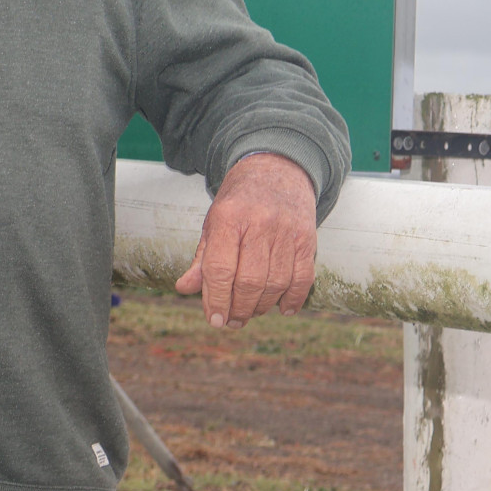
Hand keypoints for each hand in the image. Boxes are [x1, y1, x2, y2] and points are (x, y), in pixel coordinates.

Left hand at [174, 151, 317, 329]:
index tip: (214, 320)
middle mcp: (259, 224)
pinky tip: (282, 309)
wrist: (277, 170)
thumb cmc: (239, 202)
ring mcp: (286, 231)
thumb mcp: (213, 223)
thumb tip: (183, 288)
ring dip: (262, 307)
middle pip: (250, 281)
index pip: (220, 269)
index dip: (216, 299)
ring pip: (276, 283)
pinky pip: (303, 277)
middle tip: (233, 321)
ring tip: (251, 314)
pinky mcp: (307, 238)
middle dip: (240, 309)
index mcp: (228, 218)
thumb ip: (201, 258)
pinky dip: (294, 299)